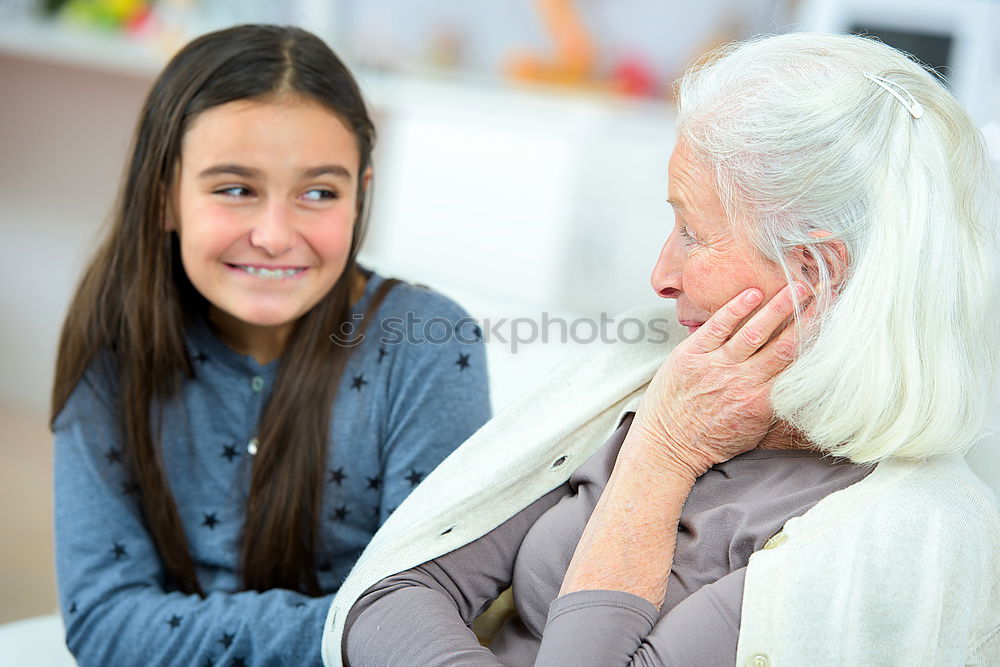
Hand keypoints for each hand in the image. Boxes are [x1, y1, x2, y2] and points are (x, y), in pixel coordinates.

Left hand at [628, 283, 808, 479]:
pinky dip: (736, 309)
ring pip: (755, 332)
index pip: (798, 365)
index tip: (833, 321)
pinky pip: (717, 327)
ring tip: (799, 286)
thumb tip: (801, 385)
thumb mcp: (754, 430)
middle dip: (807, 317)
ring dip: (779, 306)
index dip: (817, 341)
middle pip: (784, 344)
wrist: (666, 447)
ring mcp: (716, 367)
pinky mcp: (691, 356)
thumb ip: (776, 405)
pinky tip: (752, 293)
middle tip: (825, 293)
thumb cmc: (711, 440)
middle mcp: (743, 383)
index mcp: (763, 403)